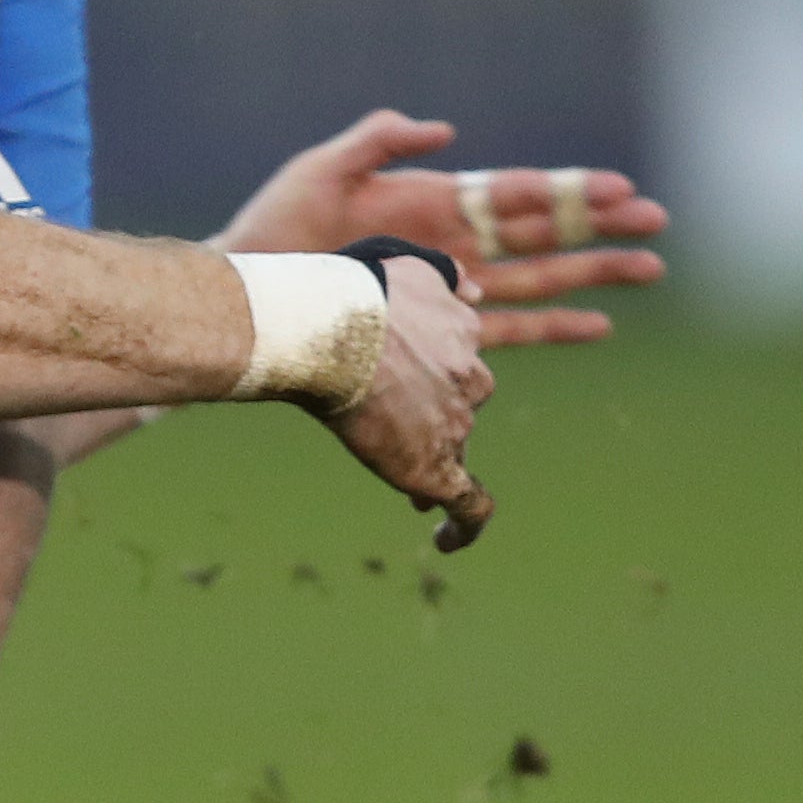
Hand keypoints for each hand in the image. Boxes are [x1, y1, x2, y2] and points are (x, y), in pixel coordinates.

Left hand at [215, 110, 667, 346]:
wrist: (252, 290)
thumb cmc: (278, 226)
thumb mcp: (325, 168)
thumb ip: (380, 140)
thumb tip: (445, 130)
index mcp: (433, 201)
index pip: (514, 192)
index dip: (567, 189)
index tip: (621, 186)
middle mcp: (453, 243)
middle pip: (543, 234)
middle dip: (600, 226)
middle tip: (658, 222)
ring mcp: (451, 287)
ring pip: (540, 281)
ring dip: (595, 275)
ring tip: (651, 269)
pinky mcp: (440, 326)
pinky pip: (508, 330)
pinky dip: (555, 327)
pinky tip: (600, 325)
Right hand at [328, 255, 496, 548]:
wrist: (330, 329)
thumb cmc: (347, 292)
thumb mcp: (402, 260)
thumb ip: (440, 274)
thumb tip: (472, 287)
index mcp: (460, 328)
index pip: (456, 362)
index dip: (434, 379)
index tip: (412, 392)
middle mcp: (469, 374)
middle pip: (458, 404)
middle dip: (433, 417)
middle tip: (397, 434)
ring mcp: (455, 422)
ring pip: (452, 446)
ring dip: (428, 457)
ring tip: (404, 482)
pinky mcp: (437, 465)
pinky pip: (468, 504)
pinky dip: (463, 527)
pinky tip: (446, 541)